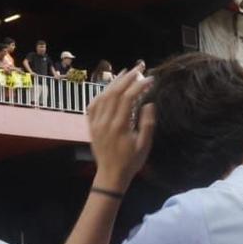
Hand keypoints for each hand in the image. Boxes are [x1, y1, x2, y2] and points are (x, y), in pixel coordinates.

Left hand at [85, 65, 154, 189]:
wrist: (111, 175)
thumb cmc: (131, 161)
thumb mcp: (144, 145)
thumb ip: (147, 124)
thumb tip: (149, 103)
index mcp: (119, 126)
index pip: (128, 98)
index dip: (139, 85)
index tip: (150, 79)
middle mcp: (105, 122)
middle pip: (115, 92)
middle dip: (127, 78)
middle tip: (139, 68)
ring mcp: (96, 123)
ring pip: (103, 96)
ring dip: (114, 82)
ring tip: (125, 72)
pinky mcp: (91, 126)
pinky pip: (93, 105)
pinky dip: (101, 94)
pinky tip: (109, 89)